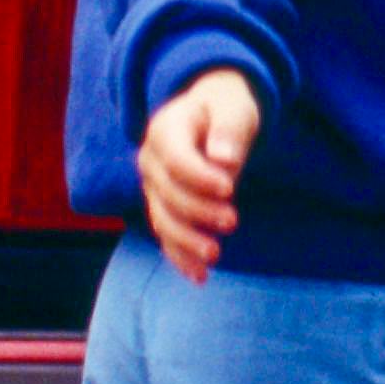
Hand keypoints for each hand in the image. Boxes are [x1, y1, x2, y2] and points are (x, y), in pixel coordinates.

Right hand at [138, 65, 261, 281]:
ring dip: (186, 240)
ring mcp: (153, 187)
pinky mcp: (163, 208)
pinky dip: (180, 257)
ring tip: (215, 254)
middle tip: (233, 220)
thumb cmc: (226, 108)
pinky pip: (166, 237)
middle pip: (167, 193)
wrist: (212, 116)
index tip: (229, 188)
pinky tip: (200, 276)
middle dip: (197, 211)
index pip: (174, 158)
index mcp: (165, 129)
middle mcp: (151, 160)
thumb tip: (224, 160)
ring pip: (162, 219)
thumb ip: (229, 129)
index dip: (198, 177)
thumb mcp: (233, 107)